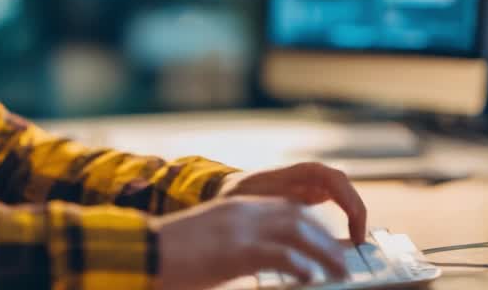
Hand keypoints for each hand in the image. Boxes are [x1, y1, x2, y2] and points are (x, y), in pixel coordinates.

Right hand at [150, 196, 349, 289]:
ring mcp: (241, 230)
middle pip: (300, 217)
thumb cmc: (170, 253)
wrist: (145, 251)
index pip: (288, 208)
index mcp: (237, 207)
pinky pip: (282, 256)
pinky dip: (302, 266)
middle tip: (342, 261)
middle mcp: (244, 212)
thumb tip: (255, 260)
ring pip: (299, 233)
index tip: (329, 244)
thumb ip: (234, 244)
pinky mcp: (236, 251)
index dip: (314, 227)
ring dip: (325, 254)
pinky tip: (311, 279)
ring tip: (340, 274)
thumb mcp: (209, 240)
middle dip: (326, 239)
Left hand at [216, 161, 367, 244]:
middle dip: (356, 210)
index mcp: (297, 172)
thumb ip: (274, 207)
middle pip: (344, 186)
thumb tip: (289, 219)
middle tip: (359, 239)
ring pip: (344, 194)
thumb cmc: (241, 194)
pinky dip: (346, 219)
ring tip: (356, 241)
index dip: (347, 198)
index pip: (332, 178)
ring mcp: (313, 185)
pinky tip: (344, 239)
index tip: (352, 221)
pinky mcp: (312, 197)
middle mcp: (309, 176)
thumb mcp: (254, 202)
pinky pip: (337, 203)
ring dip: (354, 214)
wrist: (230, 191)